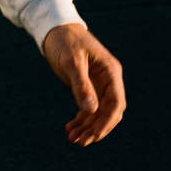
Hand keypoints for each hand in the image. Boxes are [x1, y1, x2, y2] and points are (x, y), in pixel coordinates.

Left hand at [43, 23, 125, 146]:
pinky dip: (81, 120)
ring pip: (98, 113)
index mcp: (110, 72)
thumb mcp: (71, 61)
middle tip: (80, 142)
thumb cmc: (65, 40)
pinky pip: (88, 108)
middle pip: (109, 112)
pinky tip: (70, 129)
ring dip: (87, 127)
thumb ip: (81, 85)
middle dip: (96, 129)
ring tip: (72, 139)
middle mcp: (108, 80)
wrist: (54, 28)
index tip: (94, 136)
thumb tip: (91, 110)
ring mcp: (99, 84)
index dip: (107, 122)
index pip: (116, 103)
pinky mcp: (88, 87)